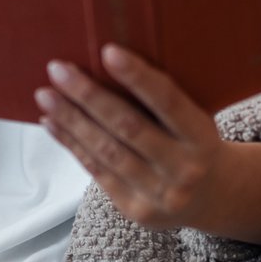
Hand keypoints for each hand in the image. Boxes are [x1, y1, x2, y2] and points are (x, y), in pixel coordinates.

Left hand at [36, 44, 260, 243]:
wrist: (214, 197)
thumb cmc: (194, 143)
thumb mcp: (195, 120)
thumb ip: (163, 101)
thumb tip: (107, 60)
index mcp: (202, 137)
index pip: (168, 102)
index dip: (137, 77)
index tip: (108, 51)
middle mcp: (183, 168)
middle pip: (128, 128)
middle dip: (89, 96)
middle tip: (58, 69)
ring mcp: (160, 194)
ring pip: (107, 153)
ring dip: (71, 121)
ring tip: (46, 95)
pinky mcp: (137, 210)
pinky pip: (98, 172)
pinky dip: (72, 145)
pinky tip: (52, 123)